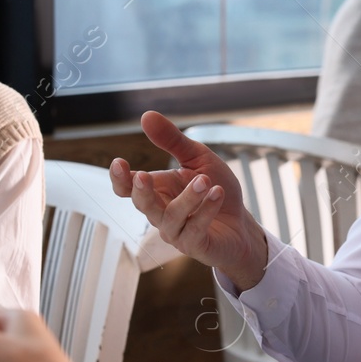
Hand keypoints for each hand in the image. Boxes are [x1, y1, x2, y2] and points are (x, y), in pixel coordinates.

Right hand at [110, 111, 268, 290]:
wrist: (241, 224)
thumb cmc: (215, 189)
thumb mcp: (198, 159)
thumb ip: (173, 141)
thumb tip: (147, 116)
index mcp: (157, 190)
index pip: (128, 188)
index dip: (120, 178)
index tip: (119, 163)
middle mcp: (161, 213)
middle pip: (142, 205)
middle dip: (141, 192)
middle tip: (145, 176)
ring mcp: (176, 232)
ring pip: (171, 217)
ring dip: (188, 198)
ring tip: (204, 180)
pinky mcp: (195, 245)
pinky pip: (195, 229)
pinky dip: (206, 210)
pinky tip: (217, 194)